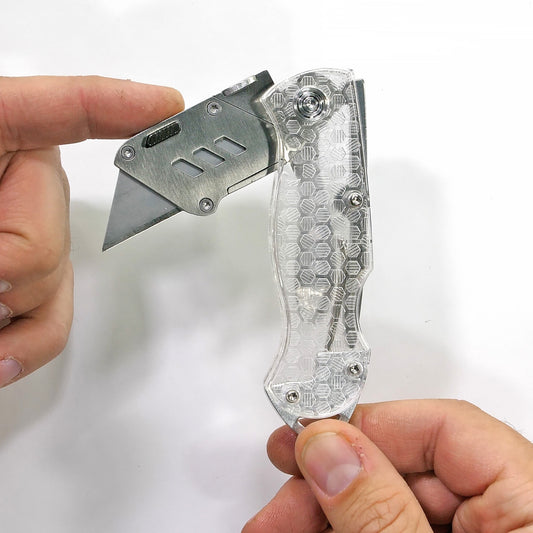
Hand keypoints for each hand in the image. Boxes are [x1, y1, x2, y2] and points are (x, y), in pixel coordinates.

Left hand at [0, 75, 183, 386]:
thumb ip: (1, 231)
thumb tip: (8, 273)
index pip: (62, 109)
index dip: (117, 106)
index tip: (164, 107)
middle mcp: (9, 185)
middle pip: (47, 236)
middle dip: (8, 267)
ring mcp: (17, 237)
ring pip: (51, 286)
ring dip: (9, 313)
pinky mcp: (18, 284)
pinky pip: (48, 322)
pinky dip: (28, 344)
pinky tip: (3, 352)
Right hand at [244, 400, 532, 531]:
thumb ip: (380, 511)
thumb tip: (327, 447)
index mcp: (531, 502)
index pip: (446, 426)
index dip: (368, 424)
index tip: (310, 438)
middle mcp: (512, 517)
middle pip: (406, 467)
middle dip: (330, 478)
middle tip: (280, 495)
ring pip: (389, 504)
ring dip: (324, 509)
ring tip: (275, 525)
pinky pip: (392, 530)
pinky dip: (344, 531)